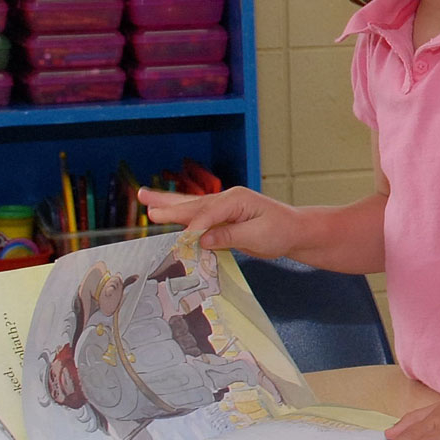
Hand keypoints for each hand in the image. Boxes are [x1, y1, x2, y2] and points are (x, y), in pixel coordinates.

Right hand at [141, 186, 304, 258]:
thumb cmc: (281, 231)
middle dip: (168, 205)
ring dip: (167, 204)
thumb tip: (203, 239)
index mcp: (236, 199)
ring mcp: (223, 207)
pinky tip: (165, 210)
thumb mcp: (258, 235)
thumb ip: (229, 236)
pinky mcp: (221, 218)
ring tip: (144, 197)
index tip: (183, 242)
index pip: (208, 213)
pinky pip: (196, 216)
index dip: (194, 228)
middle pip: (192, 204)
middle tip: (146, 205)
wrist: (295, 231)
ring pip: (190, 206)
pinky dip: (179, 215)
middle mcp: (227, 199)